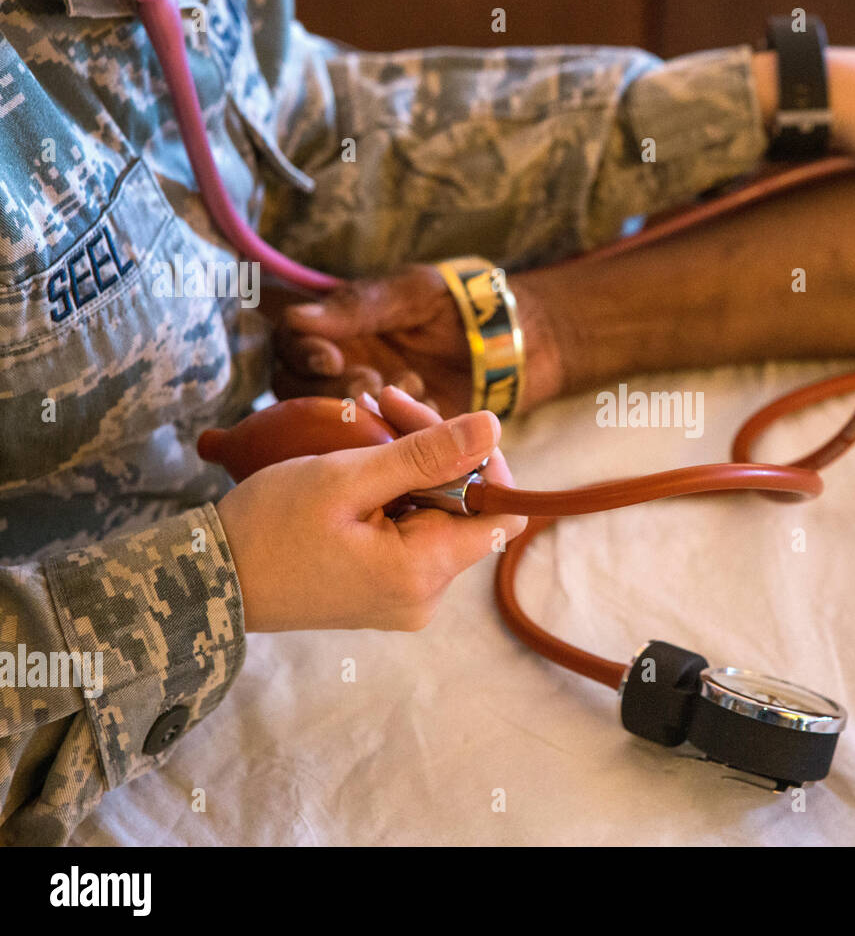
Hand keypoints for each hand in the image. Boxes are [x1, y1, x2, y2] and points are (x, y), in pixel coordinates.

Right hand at [215, 385, 526, 631]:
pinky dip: (393, 495)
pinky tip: (357, 467)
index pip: (499, 511)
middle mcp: (425, 596)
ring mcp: (405, 598)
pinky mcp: (384, 592)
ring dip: (410, 467)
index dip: (480, 460)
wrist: (207, 583)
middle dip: (434, 452)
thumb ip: (426, 455)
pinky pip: (410, 534)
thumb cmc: (268, 528)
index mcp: (423, 572)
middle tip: (381, 405)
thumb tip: (494, 427)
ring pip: (437, 516)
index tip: (429, 422)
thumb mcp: (346, 477)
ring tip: (363, 425)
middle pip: (466, 509)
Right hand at [272, 266, 472, 414]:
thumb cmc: (444, 302)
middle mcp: (337, 372)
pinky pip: (385, 443)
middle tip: (371, 383)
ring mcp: (363, 405)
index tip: (331, 359)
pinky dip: (406, 428)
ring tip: (412, 385)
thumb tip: (298, 318)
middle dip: (335, 391)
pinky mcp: (392, 433)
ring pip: (340, 422)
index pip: (291, 345)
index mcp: (331, 332)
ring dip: (370, 411)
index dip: (304, 355)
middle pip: (304, 392)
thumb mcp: (407, 292)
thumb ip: (357, 307)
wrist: (491, 336)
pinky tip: (432, 404)